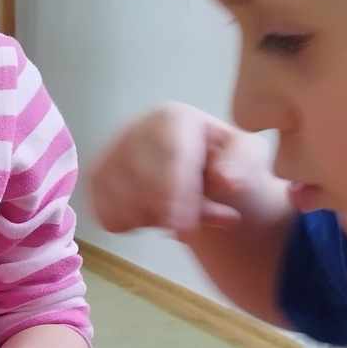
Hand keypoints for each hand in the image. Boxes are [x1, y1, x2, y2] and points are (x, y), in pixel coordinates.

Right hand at [90, 103, 273, 236]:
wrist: (202, 174)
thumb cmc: (226, 164)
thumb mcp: (249, 157)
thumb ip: (243, 164)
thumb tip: (225, 180)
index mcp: (172, 118)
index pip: (167, 154)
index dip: (175, 193)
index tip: (185, 226)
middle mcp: (135, 129)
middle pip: (139, 178)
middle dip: (165, 211)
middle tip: (190, 229)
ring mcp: (111, 154)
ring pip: (119, 199)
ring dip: (151, 220)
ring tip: (176, 214)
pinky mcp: (97, 179)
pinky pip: (105, 213)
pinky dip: (130, 225)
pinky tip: (152, 216)